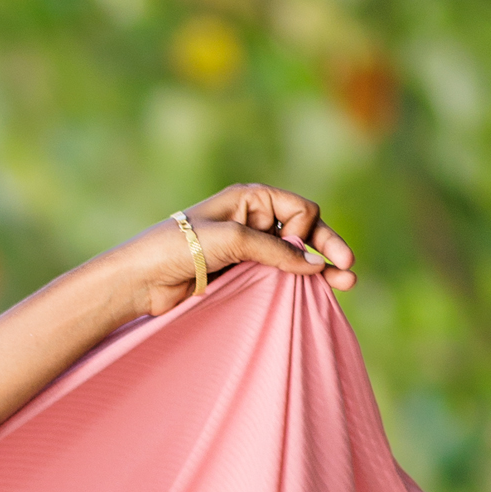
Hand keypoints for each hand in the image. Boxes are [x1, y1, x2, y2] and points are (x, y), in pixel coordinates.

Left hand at [116, 181, 355, 321]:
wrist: (141, 279)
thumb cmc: (179, 247)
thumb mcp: (232, 240)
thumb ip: (276, 251)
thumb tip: (316, 266)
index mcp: (250, 199)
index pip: (299, 209)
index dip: (307, 231)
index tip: (299, 253)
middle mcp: (252, 220)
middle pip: (304, 232)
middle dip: (326, 249)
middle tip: (348, 269)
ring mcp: (248, 248)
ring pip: (293, 256)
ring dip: (318, 269)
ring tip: (345, 285)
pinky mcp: (240, 273)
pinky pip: (277, 276)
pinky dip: (296, 283)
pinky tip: (315, 293)